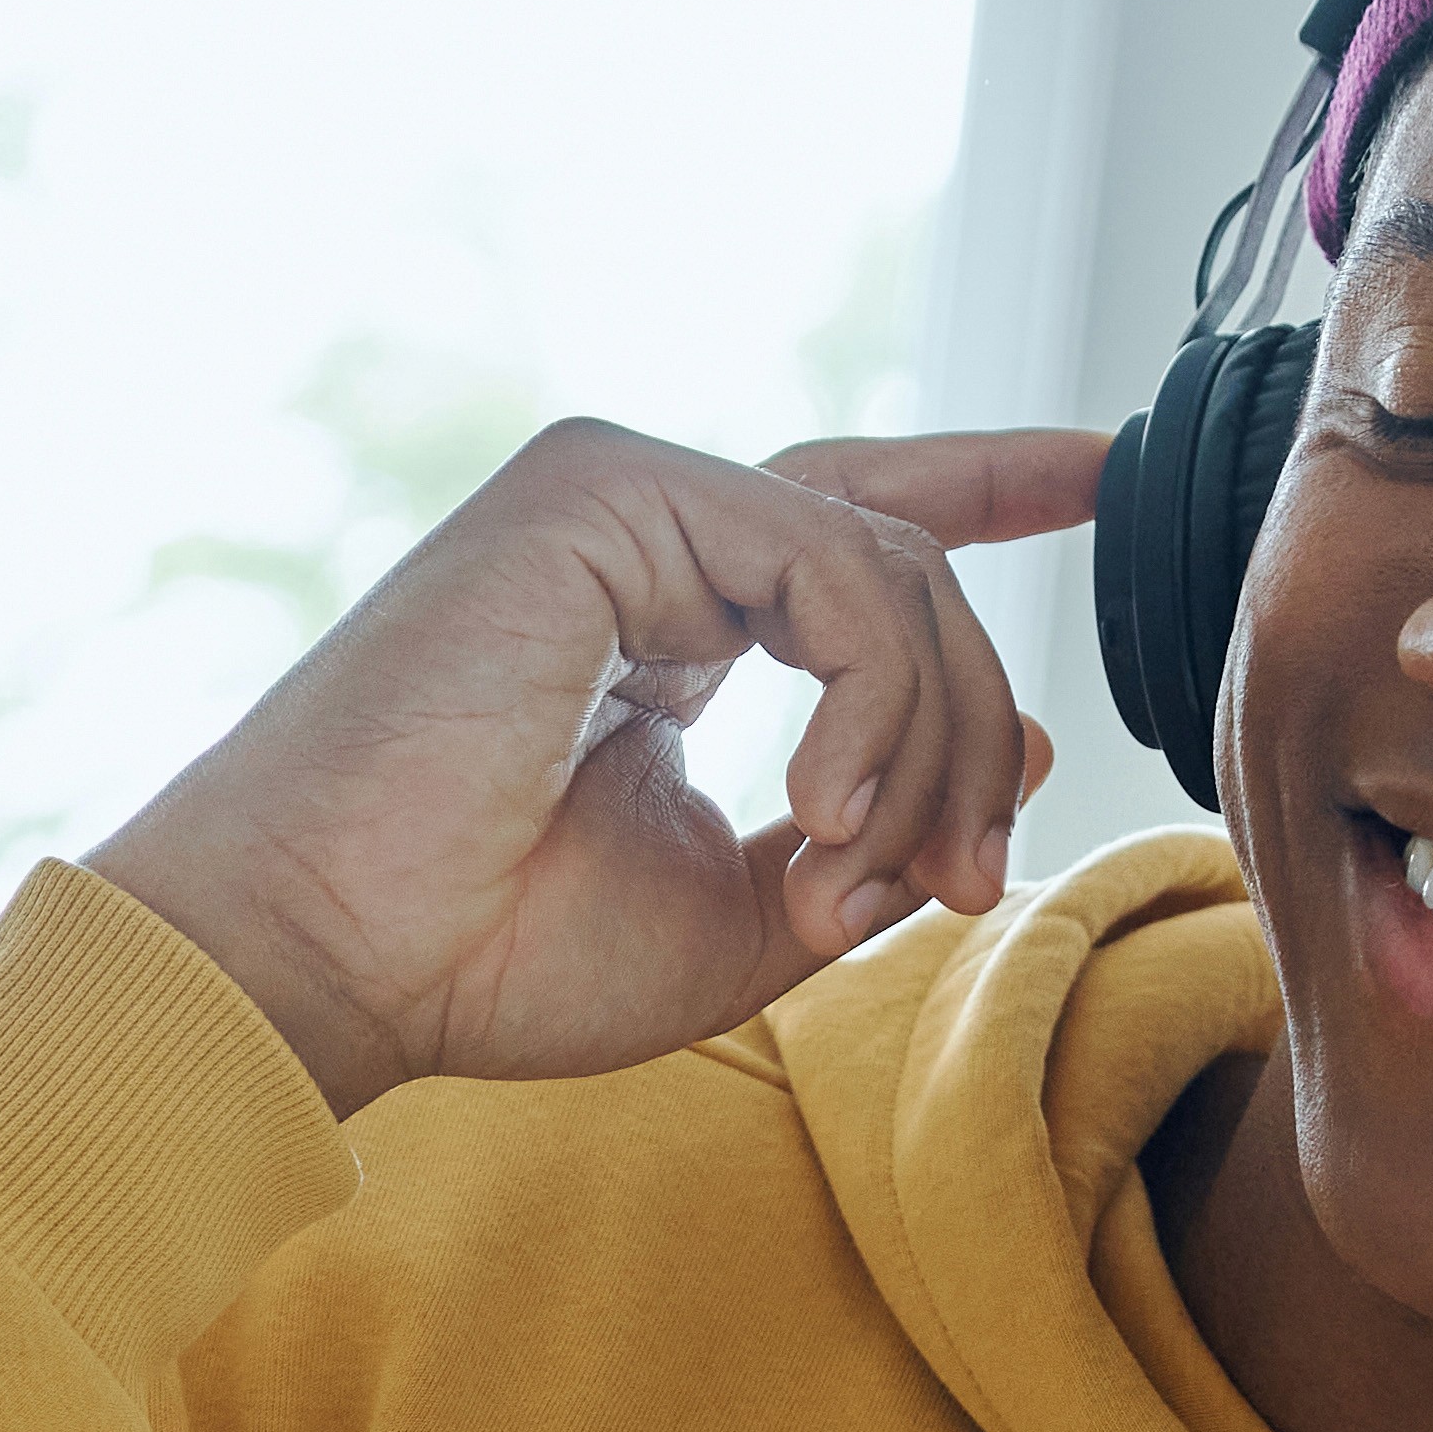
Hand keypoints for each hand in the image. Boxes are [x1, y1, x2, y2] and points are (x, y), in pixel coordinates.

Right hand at [94, 415, 1110, 1117]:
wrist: (332, 958)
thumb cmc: (493, 956)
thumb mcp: (741, 916)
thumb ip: (876, 832)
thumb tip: (1031, 739)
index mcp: (665, 619)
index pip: (853, 525)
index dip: (984, 487)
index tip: (1100, 472)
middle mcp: (643, 536)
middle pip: (903, 572)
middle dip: (973, 735)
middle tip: (965, 882)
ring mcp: (617, 497)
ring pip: (889, 571)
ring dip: (929, 743)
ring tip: (874, 874)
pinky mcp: (601, 491)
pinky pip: (836, 566)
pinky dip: (876, 697)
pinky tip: (825, 809)